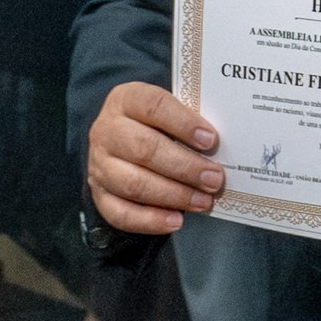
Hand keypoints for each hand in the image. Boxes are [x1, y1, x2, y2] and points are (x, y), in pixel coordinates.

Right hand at [87, 82, 223, 235]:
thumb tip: (222, 146)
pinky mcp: (98, 193)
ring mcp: (98, 164)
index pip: (154, 107)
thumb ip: (188, 121)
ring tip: (203, 201)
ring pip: (134, 184)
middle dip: (185, 167)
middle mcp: (107, 131)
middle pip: (145, 150)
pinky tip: (176, 220)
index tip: (211, 140)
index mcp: (127, 99)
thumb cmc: (156, 121)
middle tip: (214, 179)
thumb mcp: (168, 109)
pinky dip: (149, 220)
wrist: (119, 135)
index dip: (183, 124)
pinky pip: (120, 213)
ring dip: (173, 196)